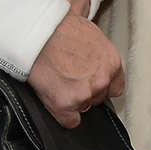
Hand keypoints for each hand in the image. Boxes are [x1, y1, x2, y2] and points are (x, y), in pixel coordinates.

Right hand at [27, 12, 124, 128]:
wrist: (35, 33)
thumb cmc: (58, 28)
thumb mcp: (90, 32)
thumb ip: (99, 52)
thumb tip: (97, 54)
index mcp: (112, 62)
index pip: (115, 87)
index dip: (100, 85)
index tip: (90, 82)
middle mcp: (102, 80)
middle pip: (98, 98)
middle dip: (85, 91)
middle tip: (68, 77)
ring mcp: (84, 94)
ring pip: (83, 108)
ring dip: (72, 100)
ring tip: (57, 81)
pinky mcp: (65, 105)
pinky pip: (69, 121)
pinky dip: (61, 114)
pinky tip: (54, 97)